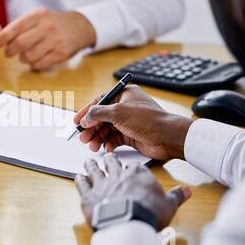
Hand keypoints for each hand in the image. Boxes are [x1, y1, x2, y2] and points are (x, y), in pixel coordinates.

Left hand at [0, 9, 95, 70]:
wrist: (79, 27)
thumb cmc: (52, 23)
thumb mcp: (38, 17)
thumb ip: (20, 26)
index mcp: (39, 15)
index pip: (16, 27)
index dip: (2, 38)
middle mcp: (48, 27)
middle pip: (21, 43)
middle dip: (10, 51)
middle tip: (8, 53)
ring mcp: (56, 41)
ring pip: (29, 56)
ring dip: (22, 59)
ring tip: (25, 55)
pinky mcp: (61, 54)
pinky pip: (39, 64)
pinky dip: (33, 65)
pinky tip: (35, 60)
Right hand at [74, 85, 192, 160]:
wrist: (167, 138)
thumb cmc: (148, 120)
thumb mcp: (118, 113)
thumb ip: (98, 113)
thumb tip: (85, 118)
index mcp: (124, 95)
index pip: (100, 102)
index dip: (87, 112)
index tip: (77, 121)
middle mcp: (125, 108)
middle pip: (101, 118)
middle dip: (91, 128)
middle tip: (83, 137)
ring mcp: (128, 122)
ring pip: (107, 130)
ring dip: (98, 138)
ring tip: (92, 146)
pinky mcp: (131, 135)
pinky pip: (114, 139)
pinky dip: (109, 144)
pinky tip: (107, 148)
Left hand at [75, 154, 191, 229]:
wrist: (128, 222)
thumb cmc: (147, 213)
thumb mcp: (168, 204)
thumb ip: (176, 195)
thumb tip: (187, 191)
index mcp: (137, 174)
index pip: (133, 166)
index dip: (130, 167)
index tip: (129, 167)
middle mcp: (118, 174)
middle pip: (112, 163)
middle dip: (109, 160)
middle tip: (107, 157)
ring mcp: (101, 183)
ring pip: (94, 169)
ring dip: (91, 164)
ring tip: (89, 161)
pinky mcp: (89, 194)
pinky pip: (82, 183)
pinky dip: (80, 179)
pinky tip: (78, 176)